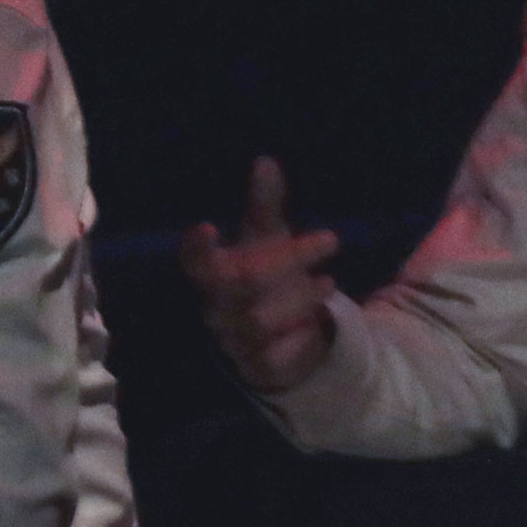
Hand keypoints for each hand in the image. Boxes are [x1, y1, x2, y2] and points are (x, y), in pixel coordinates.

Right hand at [180, 156, 340, 391]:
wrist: (281, 340)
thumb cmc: (270, 279)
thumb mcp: (270, 241)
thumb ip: (266, 205)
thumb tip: (265, 161)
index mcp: (214, 273)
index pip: (194, 261)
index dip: (196, 247)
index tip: (207, 225)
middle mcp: (217, 306)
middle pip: (240, 282)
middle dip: (287, 258)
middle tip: (331, 239)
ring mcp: (234, 338)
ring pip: (258, 320)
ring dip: (300, 298)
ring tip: (330, 283)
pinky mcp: (258, 365)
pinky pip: (275, 354)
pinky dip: (300, 337)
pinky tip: (321, 321)